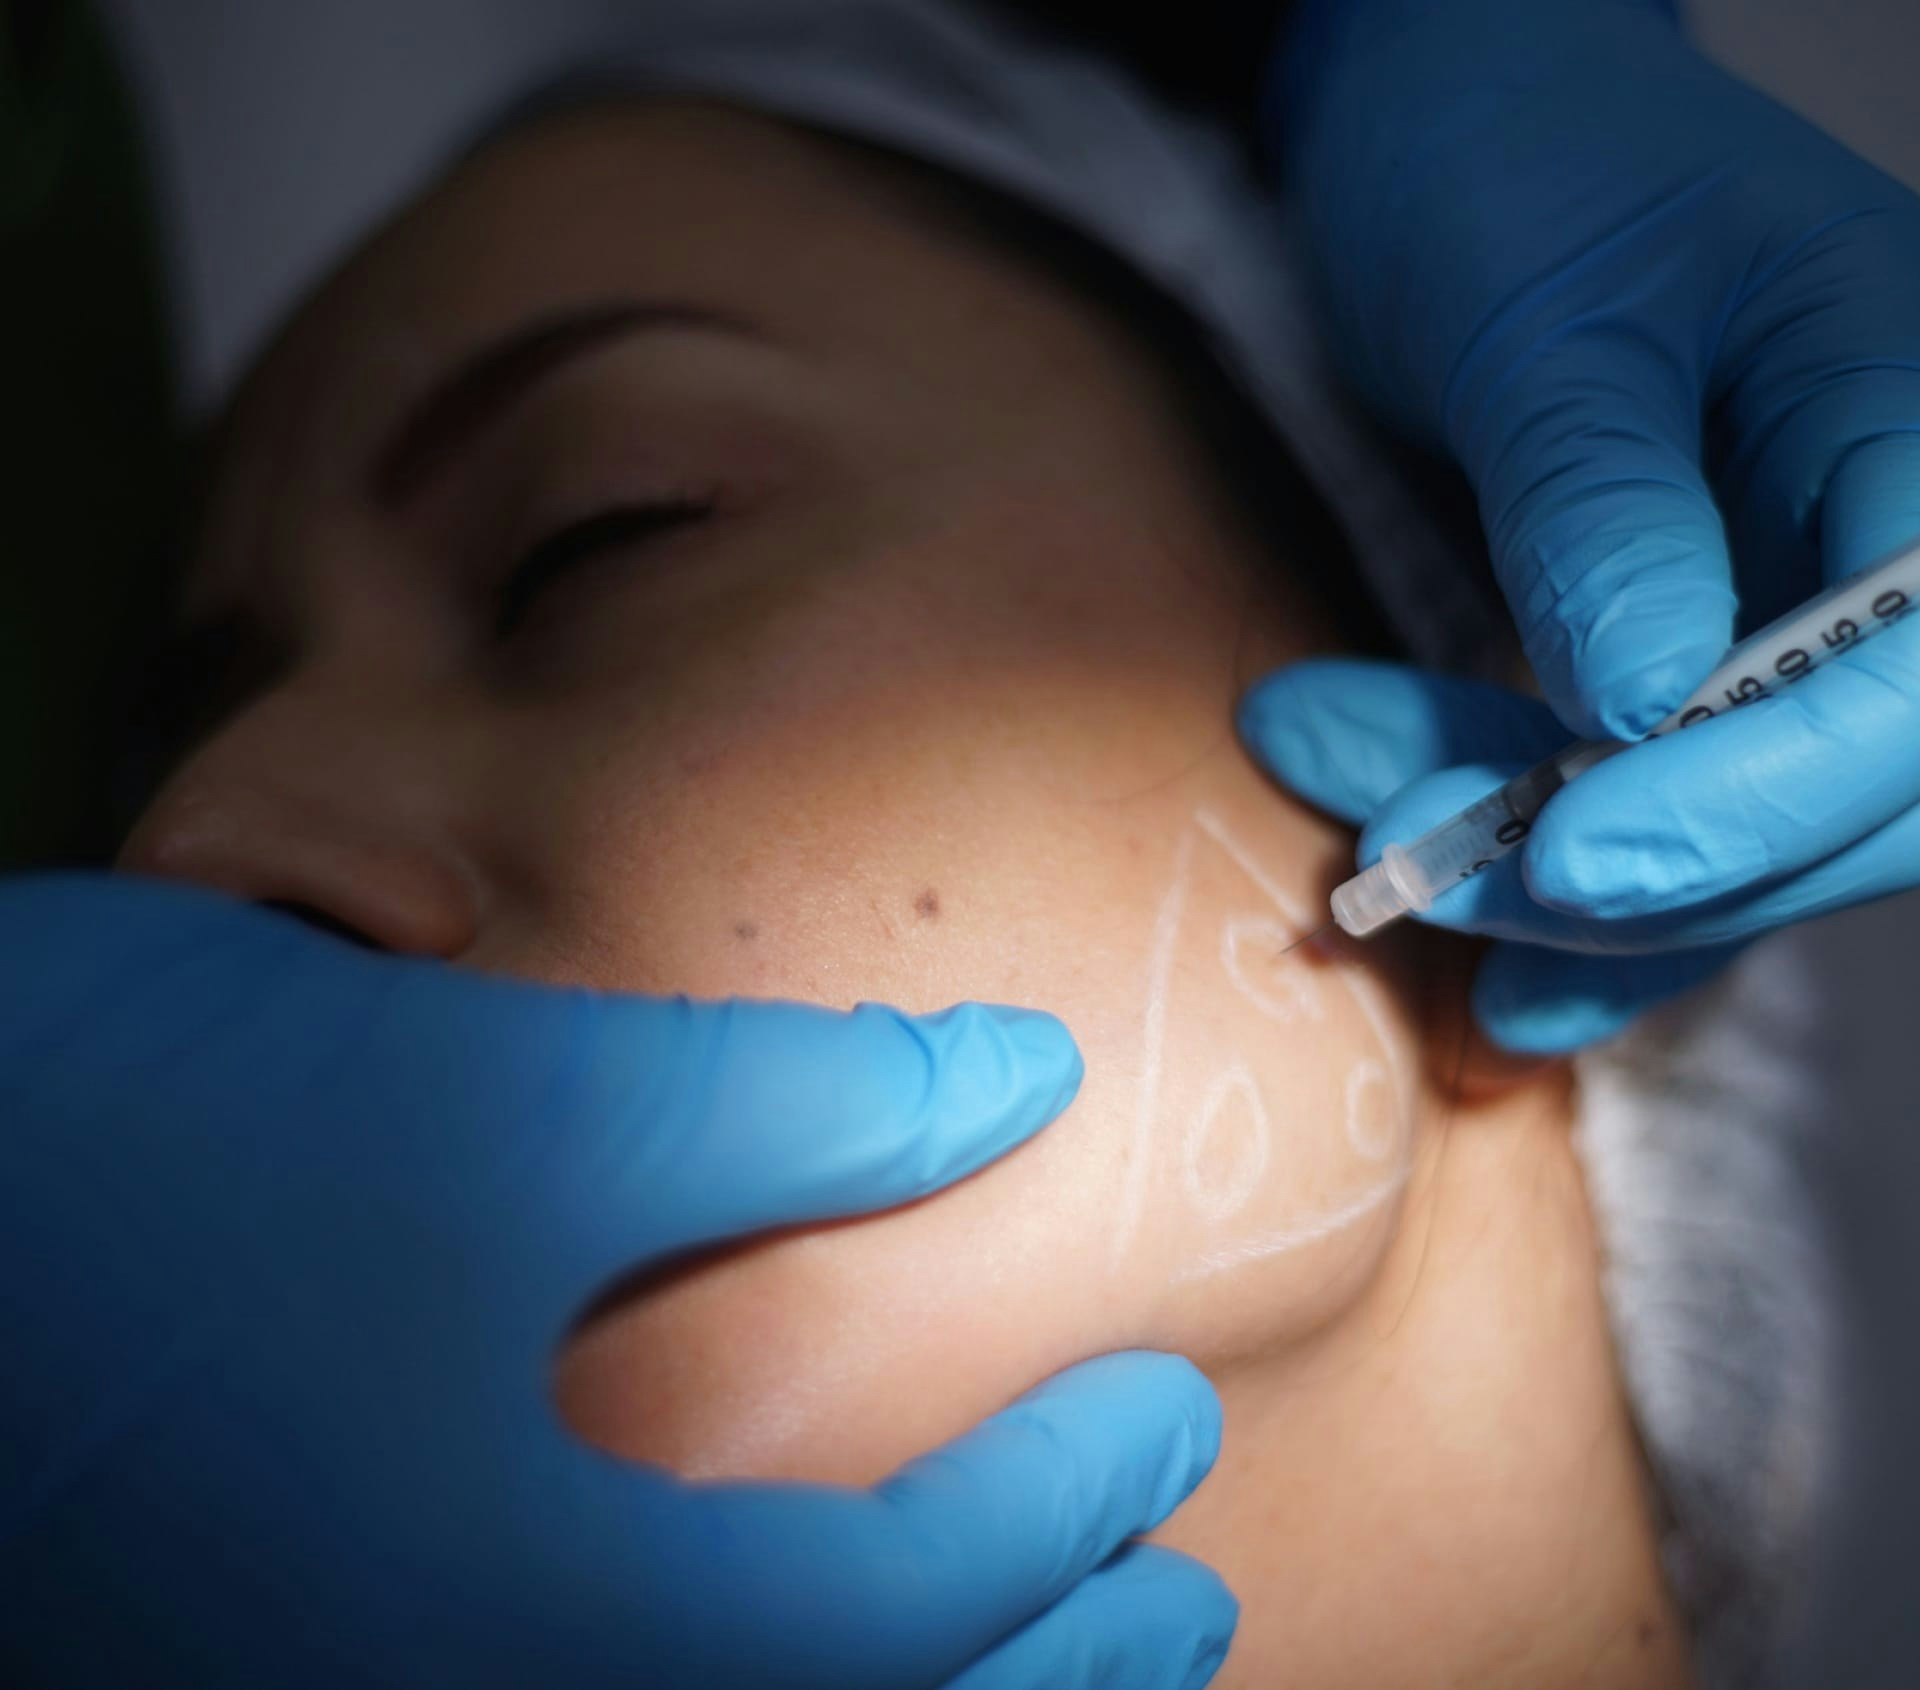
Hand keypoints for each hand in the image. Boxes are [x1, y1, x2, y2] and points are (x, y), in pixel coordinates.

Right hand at [0, 875, 1234, 1687]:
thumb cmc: (154, 1150)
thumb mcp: (511, 1105)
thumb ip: (795, 1108)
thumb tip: (1017, 1080)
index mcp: (539, 1628)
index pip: (893, 1620)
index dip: (1060, 1512)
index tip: (1165, 1412)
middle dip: (1031, 1683)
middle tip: (1175, 1604)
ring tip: (1050, 1662)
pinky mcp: (284, 1665)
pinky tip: (780, 1641)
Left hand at [1259, 0, 1919, 1047]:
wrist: (1452, 138)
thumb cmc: (1512, 172)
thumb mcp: (1541, 321)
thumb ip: (1600, 504)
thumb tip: (1647, 702)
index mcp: (1909, 410)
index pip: (1918, 666)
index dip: (1766, 794)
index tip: (1574, 858)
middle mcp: (1885, 530)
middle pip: (1850, 791)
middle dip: (1632, 869)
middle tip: (1410, 866)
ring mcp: (1796, 608)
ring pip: (1737, 827)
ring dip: (1548, 883)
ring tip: (1367, 858)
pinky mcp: (1699, 664)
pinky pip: (1662, 811)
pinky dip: (1557, 888)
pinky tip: (1462, 955)